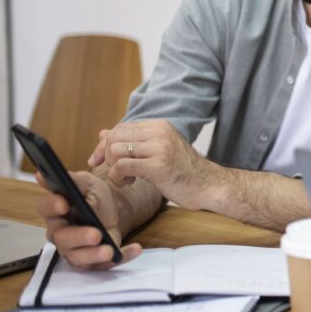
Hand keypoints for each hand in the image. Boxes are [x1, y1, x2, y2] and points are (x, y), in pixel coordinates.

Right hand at [34, 171, 141, 268]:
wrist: (114, 210)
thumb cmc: (94, 197)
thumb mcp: (87, 184)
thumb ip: (70, 180)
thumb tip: (42, 174)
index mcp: (56, 212)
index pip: (47, 208)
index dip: (53, 206)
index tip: (64, 203)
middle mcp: (61, 233)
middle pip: (63, 238)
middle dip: (79, 237)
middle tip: (95, 234)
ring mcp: (75, 250)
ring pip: (79, 257)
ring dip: (94, 255)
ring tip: (108, 250)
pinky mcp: (93, 261)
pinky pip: (104, 264)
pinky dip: (120, 257)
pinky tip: (134, 249)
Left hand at [89, 119, 212, 209]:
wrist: (210, 186)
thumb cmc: (185, 172)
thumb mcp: (159, 151)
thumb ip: (133, 142)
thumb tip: (103, 133)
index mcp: (160, 125)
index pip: (120, 128)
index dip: (104, 145)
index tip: (99, 161)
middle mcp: (159, 132)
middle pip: (114, 136)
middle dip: (105, 155)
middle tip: (115, 172)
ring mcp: (160, 148)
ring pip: (115, 150)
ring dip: (113, 168)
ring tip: (126, 179)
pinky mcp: (158, 166)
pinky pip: (122, 166)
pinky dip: (117, 176)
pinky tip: (128, 183)